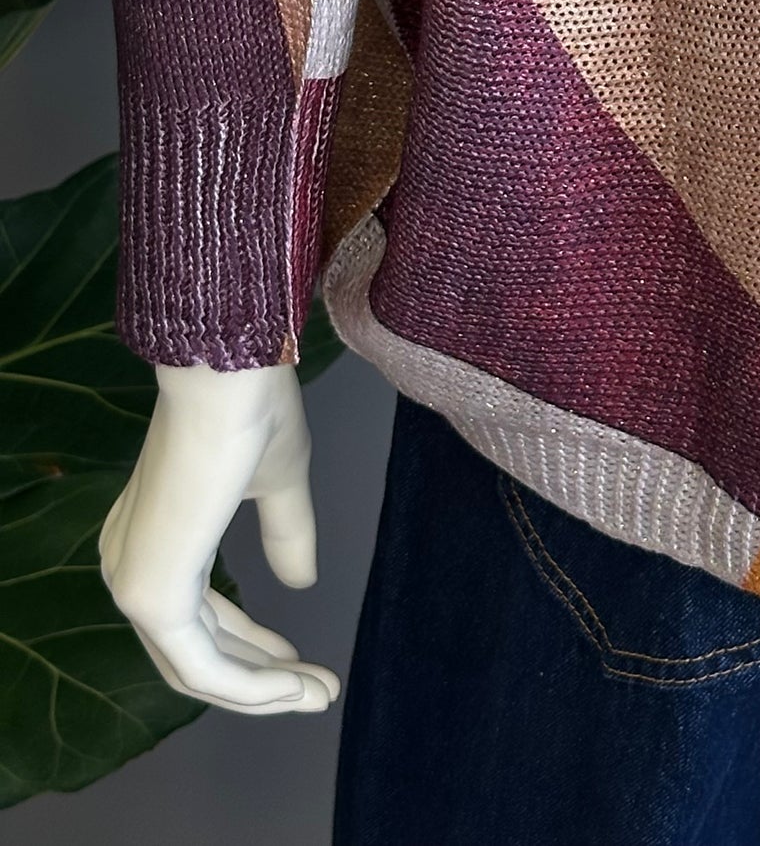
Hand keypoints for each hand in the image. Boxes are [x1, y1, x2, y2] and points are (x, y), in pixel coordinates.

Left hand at [99, 362, 340, 713]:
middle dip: (260, 677)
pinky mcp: (153, 597)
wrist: (228, 376)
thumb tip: (300, 584)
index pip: (196, 614)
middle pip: (193, 651)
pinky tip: (293, 689)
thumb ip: (283, 533)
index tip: (301, 661)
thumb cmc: (250, 410)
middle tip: (318, 689)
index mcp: (151, 534)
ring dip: (262, 691)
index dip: (250, 645)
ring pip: (195, 668)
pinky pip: (201, 667)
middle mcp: (130, 565)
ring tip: (319, 693)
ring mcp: (135, 585)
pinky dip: (249, 687)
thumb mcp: (278, 480)